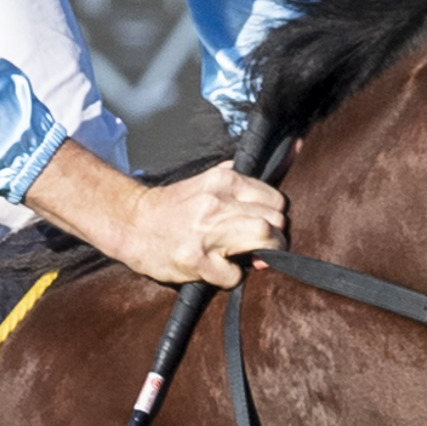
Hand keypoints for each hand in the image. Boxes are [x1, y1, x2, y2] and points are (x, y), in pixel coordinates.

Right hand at [24, 143, 285, 287]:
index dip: (275, 217)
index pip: (276, 199)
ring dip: (263, 256)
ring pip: (264, 241)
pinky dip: (232, 277)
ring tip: (248, 258)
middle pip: (275, 222)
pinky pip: (235, 275)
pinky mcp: (197, 261)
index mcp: (224, 181)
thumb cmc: (174, 206)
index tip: (264, 225)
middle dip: (274, 238)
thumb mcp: (208, 180)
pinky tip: (219, 270)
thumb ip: (241, 175)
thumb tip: (294, 148)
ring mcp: (208, 233)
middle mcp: (218, 203)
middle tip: (260, 246)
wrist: (131, 223)